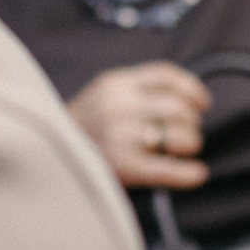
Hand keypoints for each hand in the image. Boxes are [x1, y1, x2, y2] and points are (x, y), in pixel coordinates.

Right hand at [70, 63, 211, 189]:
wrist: (46, 154)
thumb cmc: (85, 124)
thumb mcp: (103, 93)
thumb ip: (137, 88)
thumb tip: (189, 97)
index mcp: (116, 83)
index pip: (167, 75)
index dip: (192, 89)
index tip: (203, 103)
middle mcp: (119, 106)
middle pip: (178, 107)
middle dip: (191, 121)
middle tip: (186, 131)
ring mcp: (121, 137)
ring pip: (179, 135)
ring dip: (191, 143)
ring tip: (182, 148)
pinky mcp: (123, 167)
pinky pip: (167, 169)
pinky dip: (188, 173)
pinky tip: (197, 174)